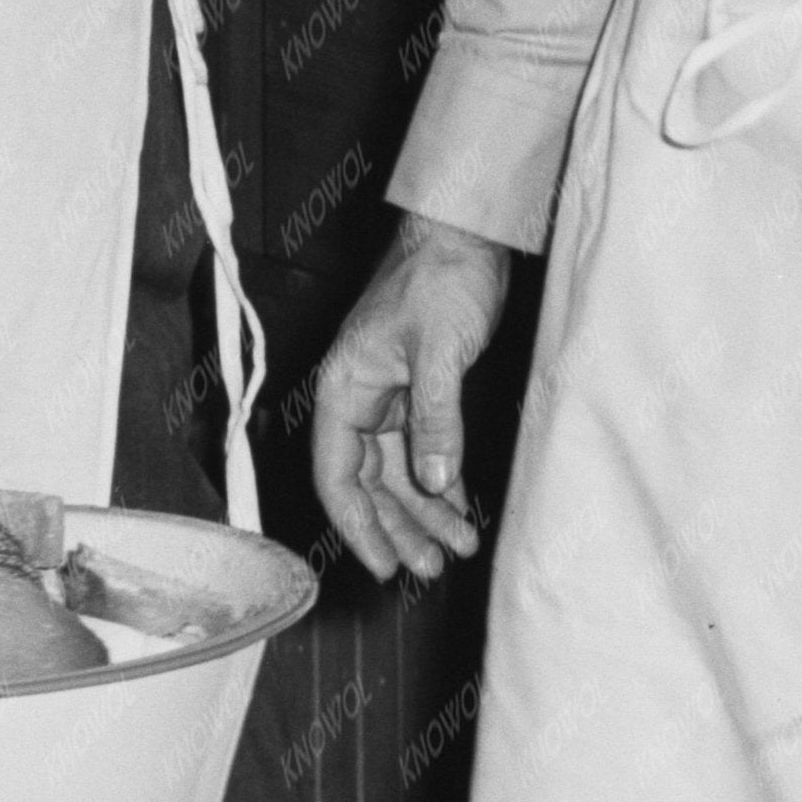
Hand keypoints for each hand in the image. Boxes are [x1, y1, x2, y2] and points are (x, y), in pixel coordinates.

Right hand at [311, 222, 515, 582]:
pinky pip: (422, 451)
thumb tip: (434, 482)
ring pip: (398, 473)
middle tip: (433, 566)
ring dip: (425, 512)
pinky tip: (459, 509)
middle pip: (369, 484)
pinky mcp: (418, 392)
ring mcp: (387, 398)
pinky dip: (441, 482)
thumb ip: (436, 419)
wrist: (464, 235)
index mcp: (343, 390)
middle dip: (400, 528)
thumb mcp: (439, 351)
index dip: (357, 527)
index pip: (337, 476)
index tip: (382, 565)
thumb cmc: (439, 278)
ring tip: (458, 546)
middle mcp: (357, 400)